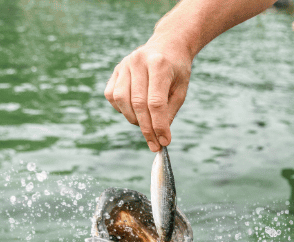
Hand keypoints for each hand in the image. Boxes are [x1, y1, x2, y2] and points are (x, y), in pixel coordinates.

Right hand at [104, 36, 192, 151]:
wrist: (168, 45)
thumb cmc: (177, 71)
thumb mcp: (181, 90)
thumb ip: (170, 112)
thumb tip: (159, 136)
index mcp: (159, 64)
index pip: (156, 103)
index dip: (159, 126)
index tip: (164, 142)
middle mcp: (138, 61)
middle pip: (138, 103)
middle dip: (147, 128)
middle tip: (155, 144)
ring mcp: (124, 64)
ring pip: (122, 100)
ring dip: (133, 119)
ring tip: (146, 124)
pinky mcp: (116, 70)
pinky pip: (112, 96)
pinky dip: (121, 109)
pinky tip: (133, 111)